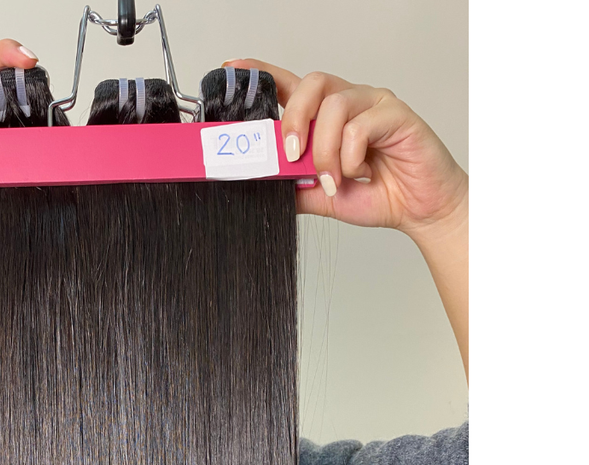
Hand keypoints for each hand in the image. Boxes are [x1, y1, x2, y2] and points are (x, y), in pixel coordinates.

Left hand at [224, 60, 467, 240]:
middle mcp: (349, 102)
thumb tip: (258, 182)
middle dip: (294, 119)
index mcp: (326, 117)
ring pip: (335, 106)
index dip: (263, 73)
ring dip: (325, 149)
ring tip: (333, 178)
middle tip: (292, 155)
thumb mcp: (320, 196)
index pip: (291, 86)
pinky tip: (359, 173)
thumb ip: (293, 185)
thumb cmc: (376, 195)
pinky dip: (351, 156)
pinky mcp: (395, 114)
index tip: (234, 66)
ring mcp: (372, 104)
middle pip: (311, 84)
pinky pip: (361, 125)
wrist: (417, 210)